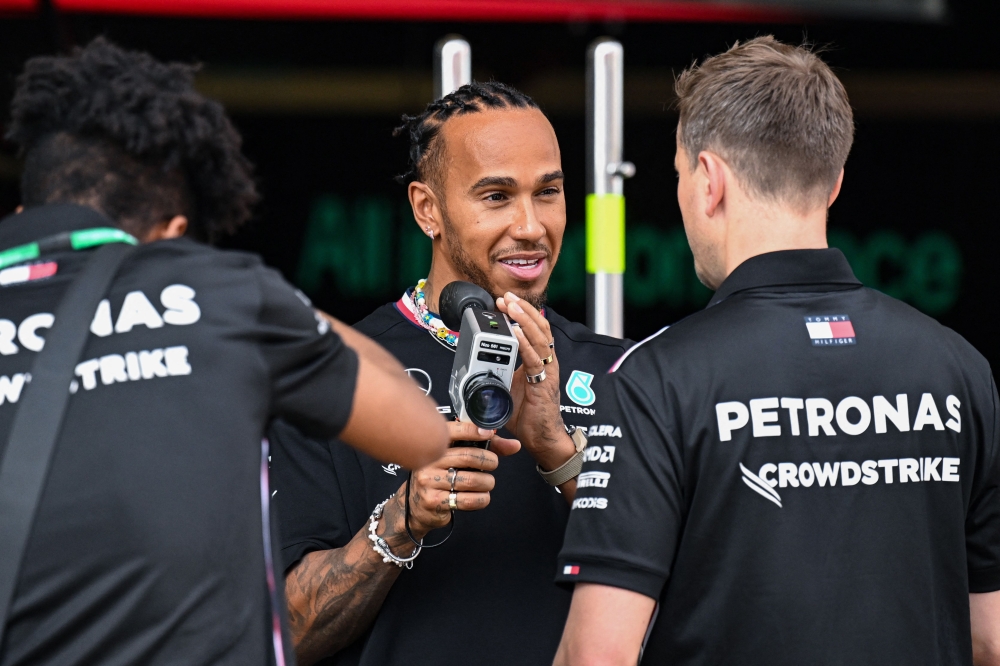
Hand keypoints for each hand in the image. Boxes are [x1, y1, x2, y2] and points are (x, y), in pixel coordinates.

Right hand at [380, 421, 519, 541]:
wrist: (415, 506)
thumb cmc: (441, 476)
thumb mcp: (457, 457)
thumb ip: (485, 448)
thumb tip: (514, 445)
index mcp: (433, 444)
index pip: (455, 431)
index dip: (475, 430)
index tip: (489, 434)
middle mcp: (428, 460)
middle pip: (469, 456)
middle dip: (489, 461)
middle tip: (492, 465)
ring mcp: (430, 481)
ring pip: (471, 480)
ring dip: (487, 482)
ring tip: (487, 483)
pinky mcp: (434, 501)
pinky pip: (467, 499)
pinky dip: (482, 499)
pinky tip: (482, 497)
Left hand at [495, 292, 576, 472]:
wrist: (542, 439)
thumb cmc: (527, 417)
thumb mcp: (507, 390)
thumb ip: (495, 376)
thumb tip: (472, 372)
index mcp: (537, 361)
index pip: (533, 330)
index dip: (520, 314)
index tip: (503, 302)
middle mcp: (545, 362)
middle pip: (539, 327)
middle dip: (521, 309)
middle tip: (505, 297)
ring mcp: (547, 371)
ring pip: (540, 337)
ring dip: (524, 319)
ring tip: (511, 306)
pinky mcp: (544, 382)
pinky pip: (535, 359)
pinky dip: (525, 343)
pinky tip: (515, 332)